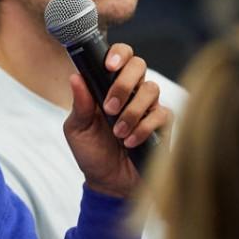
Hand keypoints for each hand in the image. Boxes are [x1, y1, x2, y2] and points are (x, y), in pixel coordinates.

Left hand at [63, 43, 172, 197]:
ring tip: (117, 132)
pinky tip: (130, 142)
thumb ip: (80, 104)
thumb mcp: (77, 129)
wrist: (109, 184)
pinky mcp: (163, 125)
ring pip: (151, 90)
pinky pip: (162, 114)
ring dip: (132, 111)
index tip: (109, 66)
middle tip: (110, 107)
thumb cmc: (92, 153)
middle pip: (139, 65)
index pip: (119, 57)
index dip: (118, 54)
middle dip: (124, 84)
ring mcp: (148, 107)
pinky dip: (144, 128)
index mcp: (108, 86)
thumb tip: (75, 77)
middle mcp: (131, 92)